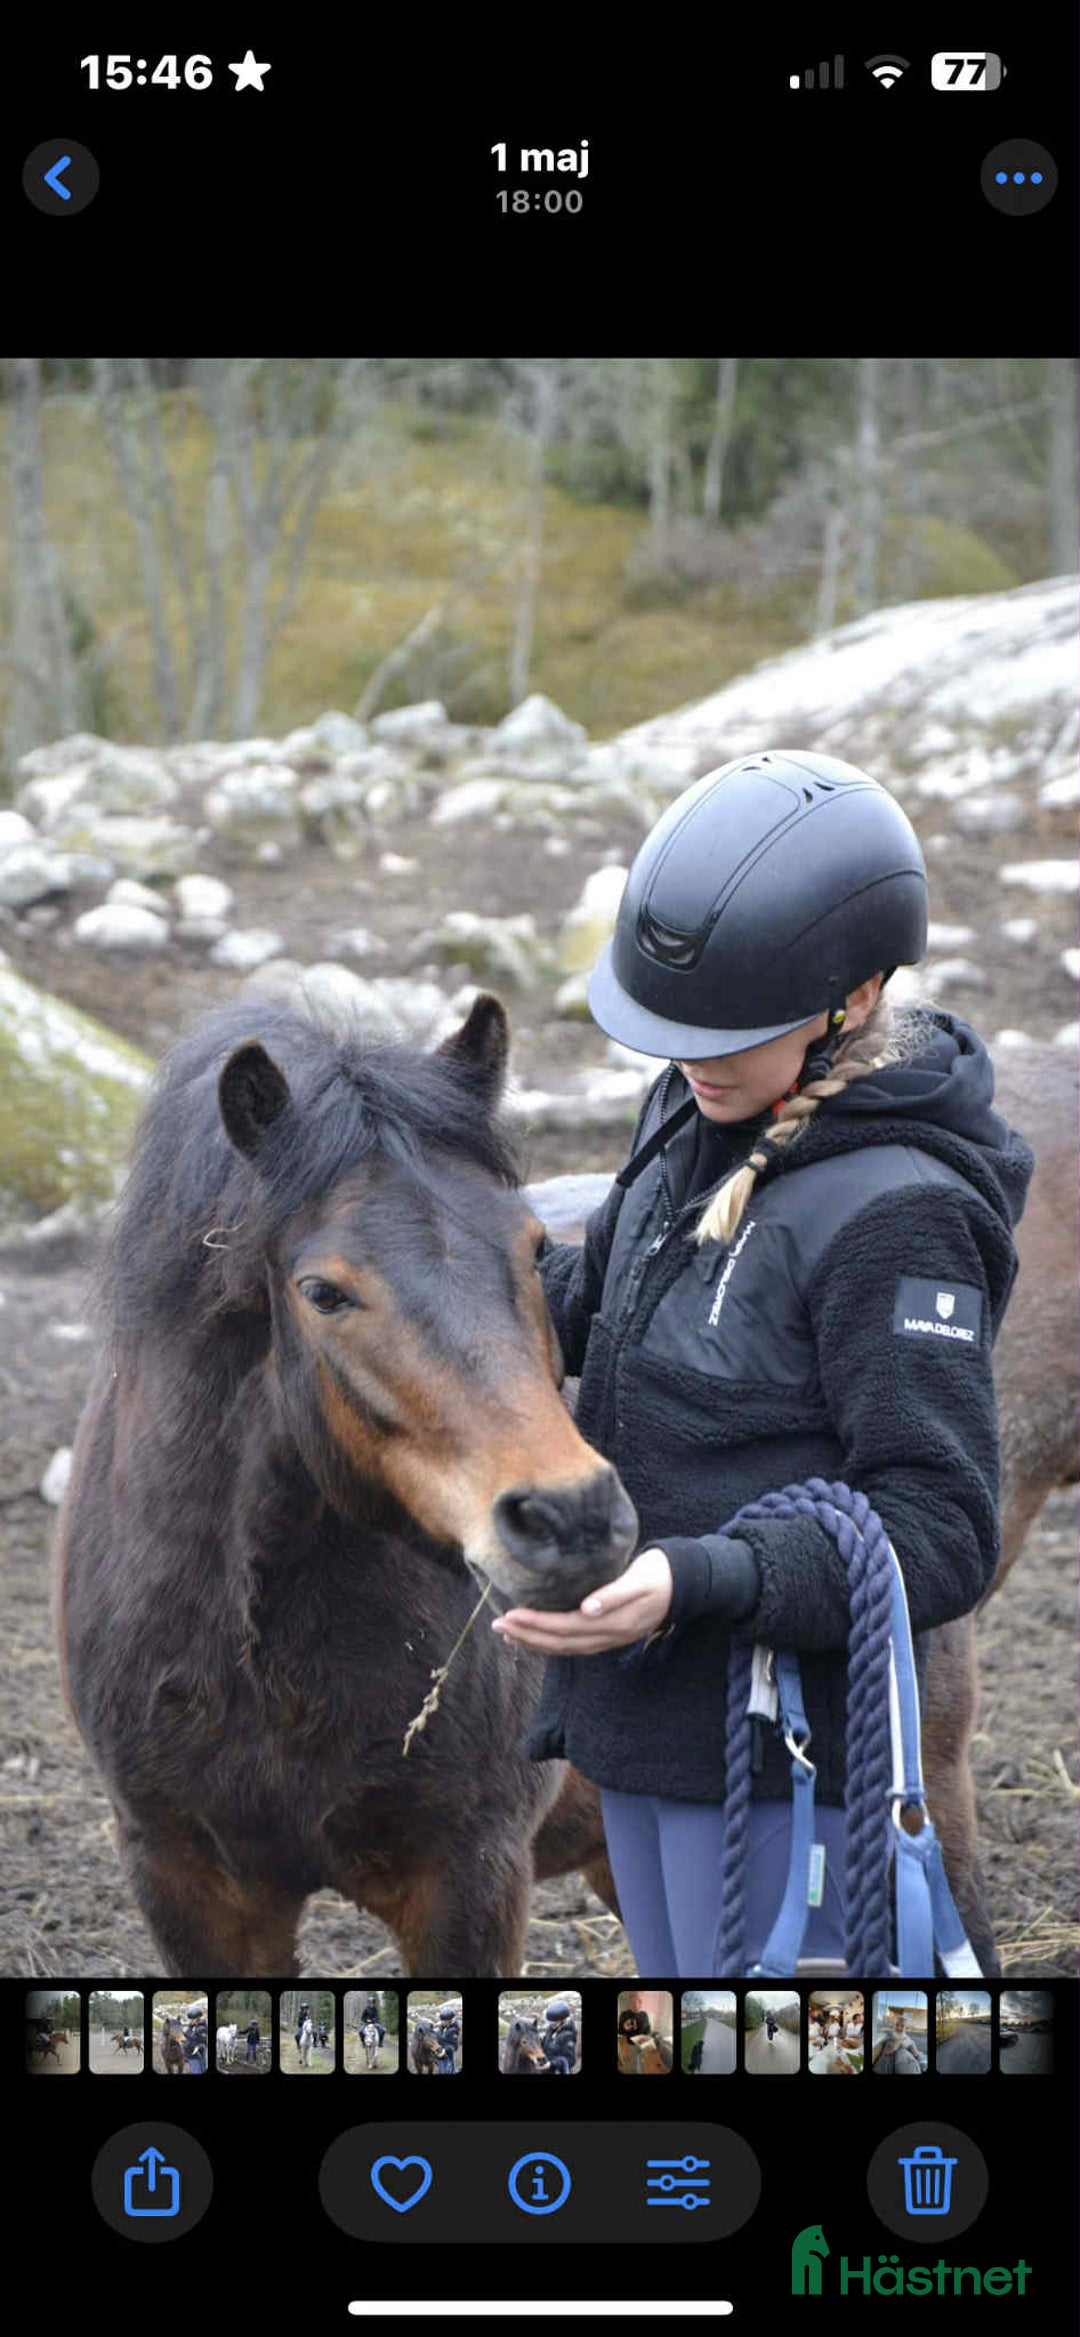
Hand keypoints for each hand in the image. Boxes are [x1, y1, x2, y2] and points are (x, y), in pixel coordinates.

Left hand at [491, 1547, 673, 1654]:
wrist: (686, 1583)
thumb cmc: (660, 1573)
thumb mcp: (640, 1579)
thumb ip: (614, 1594)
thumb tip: (588, 1609)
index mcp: (614, 1622)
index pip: (565, 1627)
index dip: (536, 1625)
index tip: (510, 1616)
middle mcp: (609, 1636)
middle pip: (561, 1642)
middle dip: (528, 1636)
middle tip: (498, 1626)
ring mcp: (610, 1639)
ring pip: (566, 1648)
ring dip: (536, 1643)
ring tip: (509, 1634)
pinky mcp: (610, 1635)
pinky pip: (576, 1645)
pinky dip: (553, 1643)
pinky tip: (538, 1637)